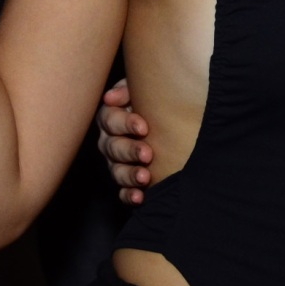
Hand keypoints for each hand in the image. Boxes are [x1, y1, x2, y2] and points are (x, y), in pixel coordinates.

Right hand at [98, 79, 153, 204]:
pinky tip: (140, 197)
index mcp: (113, 118)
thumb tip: (112, 97)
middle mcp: (111, 141)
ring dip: (130, 175)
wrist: (174, 122)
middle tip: (147, 154)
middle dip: (129, 151)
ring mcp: (118, 163)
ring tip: (145, 178)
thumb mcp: (144, 88)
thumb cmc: (155, 101)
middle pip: (113, 147)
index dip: (124, 123)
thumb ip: (130, 88)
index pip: (110, 120)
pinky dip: (130, 195)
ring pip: (117, 171)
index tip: (143, 127)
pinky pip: (123, 192)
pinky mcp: (128, 182)